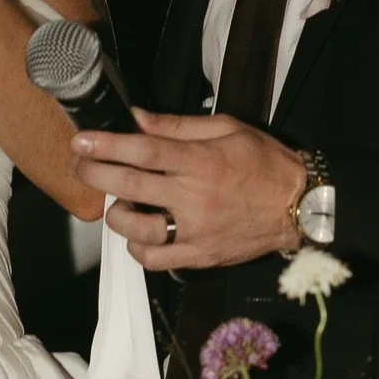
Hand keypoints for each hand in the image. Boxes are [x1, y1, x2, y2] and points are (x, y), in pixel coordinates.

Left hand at [73, 107, 306, 271]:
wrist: (298, 206)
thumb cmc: (263, 163)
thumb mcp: (227, 129)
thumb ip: (178, 126)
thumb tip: (137, 119)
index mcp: (201, 161)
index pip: (144, 151)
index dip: (107, 145)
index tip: (81, 140)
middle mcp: (194, 197)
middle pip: (130, 186)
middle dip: (95, 173)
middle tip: (80, 164)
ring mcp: (195, 231)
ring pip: (136, 229)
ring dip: (116, 214)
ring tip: (119, 202)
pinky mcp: (199, 257)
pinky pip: (154, 259)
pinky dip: (137, 247)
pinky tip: (139, 233)